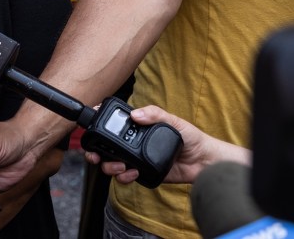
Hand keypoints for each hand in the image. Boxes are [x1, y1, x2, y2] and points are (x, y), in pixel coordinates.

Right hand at [84, 105, 249, 184]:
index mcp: (138, 128)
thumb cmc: (191, 138)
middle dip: (95, 151)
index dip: (99, 125)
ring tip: (120, 166)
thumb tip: (136, 114)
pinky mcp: (142, 173)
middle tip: (96, 155)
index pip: (113, 125)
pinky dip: (124, 177)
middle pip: (105, 147)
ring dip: (109, 166)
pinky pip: (125, 177)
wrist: (203, 162)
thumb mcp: (174, 120)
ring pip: (111, 164)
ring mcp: (136, 159)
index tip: (90, 125)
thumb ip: (156, 114)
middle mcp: (133, 143)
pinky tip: (132, 173)